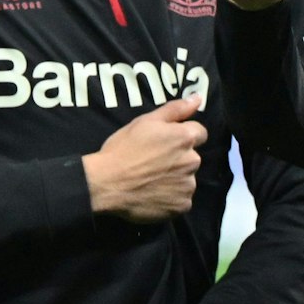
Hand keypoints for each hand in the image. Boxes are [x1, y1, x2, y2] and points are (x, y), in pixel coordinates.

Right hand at [83, 97, 206, 223]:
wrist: (105, 183)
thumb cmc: (123, 149)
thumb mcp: (145, 122)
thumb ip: (176, 109)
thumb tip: (198, 97)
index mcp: (185, 138)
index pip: (199, 133)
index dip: (181, 136)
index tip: (164, 143)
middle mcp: (193, 161)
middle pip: (192, 157)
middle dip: (178, 158)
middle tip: (153, 162)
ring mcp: (188, 186)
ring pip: (186, 179)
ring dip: (175, 179)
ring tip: (151, 180)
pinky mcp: (181, 206)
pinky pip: (181, 199)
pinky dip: (171, 198)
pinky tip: (154, 194)